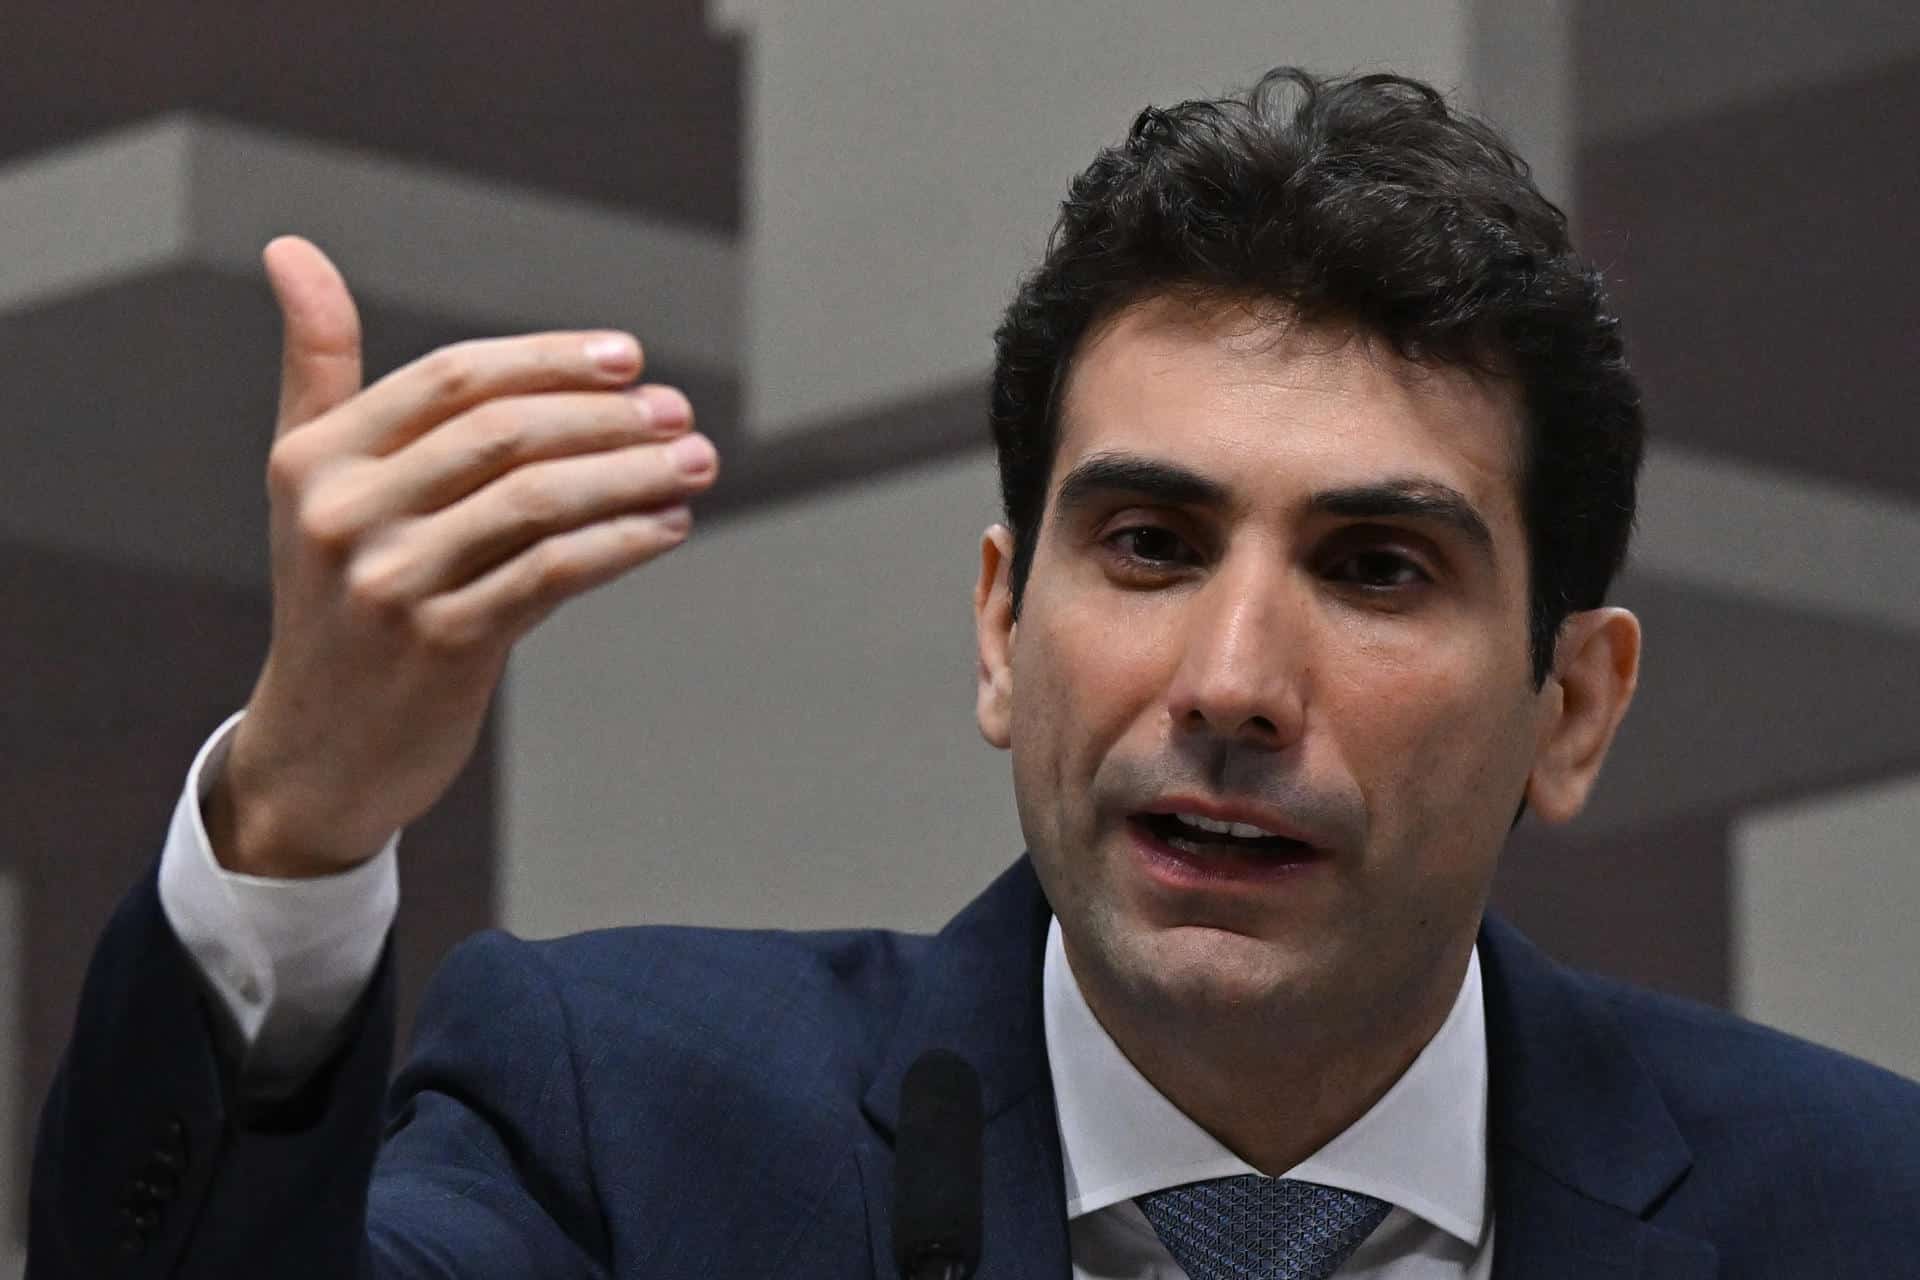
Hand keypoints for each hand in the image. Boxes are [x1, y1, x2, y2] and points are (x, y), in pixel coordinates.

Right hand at [204, 236, 716, 877]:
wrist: (321, 749)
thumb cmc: (337, 595)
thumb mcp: (310, 480)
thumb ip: (319, 366)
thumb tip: (291, 249)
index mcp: (317, 458)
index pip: (452, 378)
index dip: (548, 359)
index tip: (629, 357)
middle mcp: (346, 515)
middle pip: (503, 433)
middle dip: (605, 416)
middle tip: (678, 412)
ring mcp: (393, 584)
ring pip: (537, 501)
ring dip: (631, 474)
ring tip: (695, 462)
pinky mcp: (444, 646)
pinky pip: (552, 574)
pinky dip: (621, 543)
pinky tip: (668, 526)